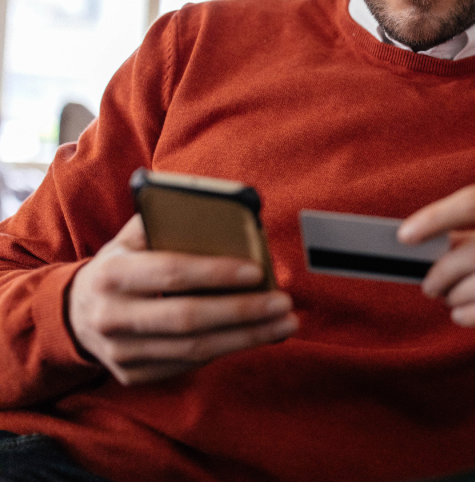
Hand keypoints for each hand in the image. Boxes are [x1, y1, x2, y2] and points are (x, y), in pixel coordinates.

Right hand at [68, 215, 297, 385]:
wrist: (74, 313)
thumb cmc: (122, 265)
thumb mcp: (131, 239)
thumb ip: (169, 223)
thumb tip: (228, 213)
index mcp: (111, 273)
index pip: (171, 273)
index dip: (216, 273)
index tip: (257, 271)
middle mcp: (111, 316)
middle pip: (188, 319)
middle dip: (243, 312)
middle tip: (284, 303)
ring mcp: (120, 352)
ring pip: (194, 349)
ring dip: (247, 337)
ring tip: (285, 323)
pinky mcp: (132, 375)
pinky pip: (188, 365)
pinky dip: (227, 350)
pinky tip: (258, 336)